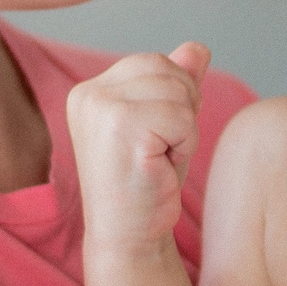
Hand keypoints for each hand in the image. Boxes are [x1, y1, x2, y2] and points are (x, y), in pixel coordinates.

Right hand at [66, 42, 209, 258]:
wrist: (128, 238)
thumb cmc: (146, 184)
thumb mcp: (164, 126)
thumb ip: (176, 85)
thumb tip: (198, 48)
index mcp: (90, 90)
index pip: (155, 62)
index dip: (174, 100)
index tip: (153, 138)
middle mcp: (88, 93)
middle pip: (170, 71)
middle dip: (182, 112)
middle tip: (158, 152)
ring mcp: (101, 108)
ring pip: (180, 92)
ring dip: (184, 130)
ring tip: (158, 159)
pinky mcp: (122, 126)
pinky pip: (183, 118)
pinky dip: (185, 145)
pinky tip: (160, 167)